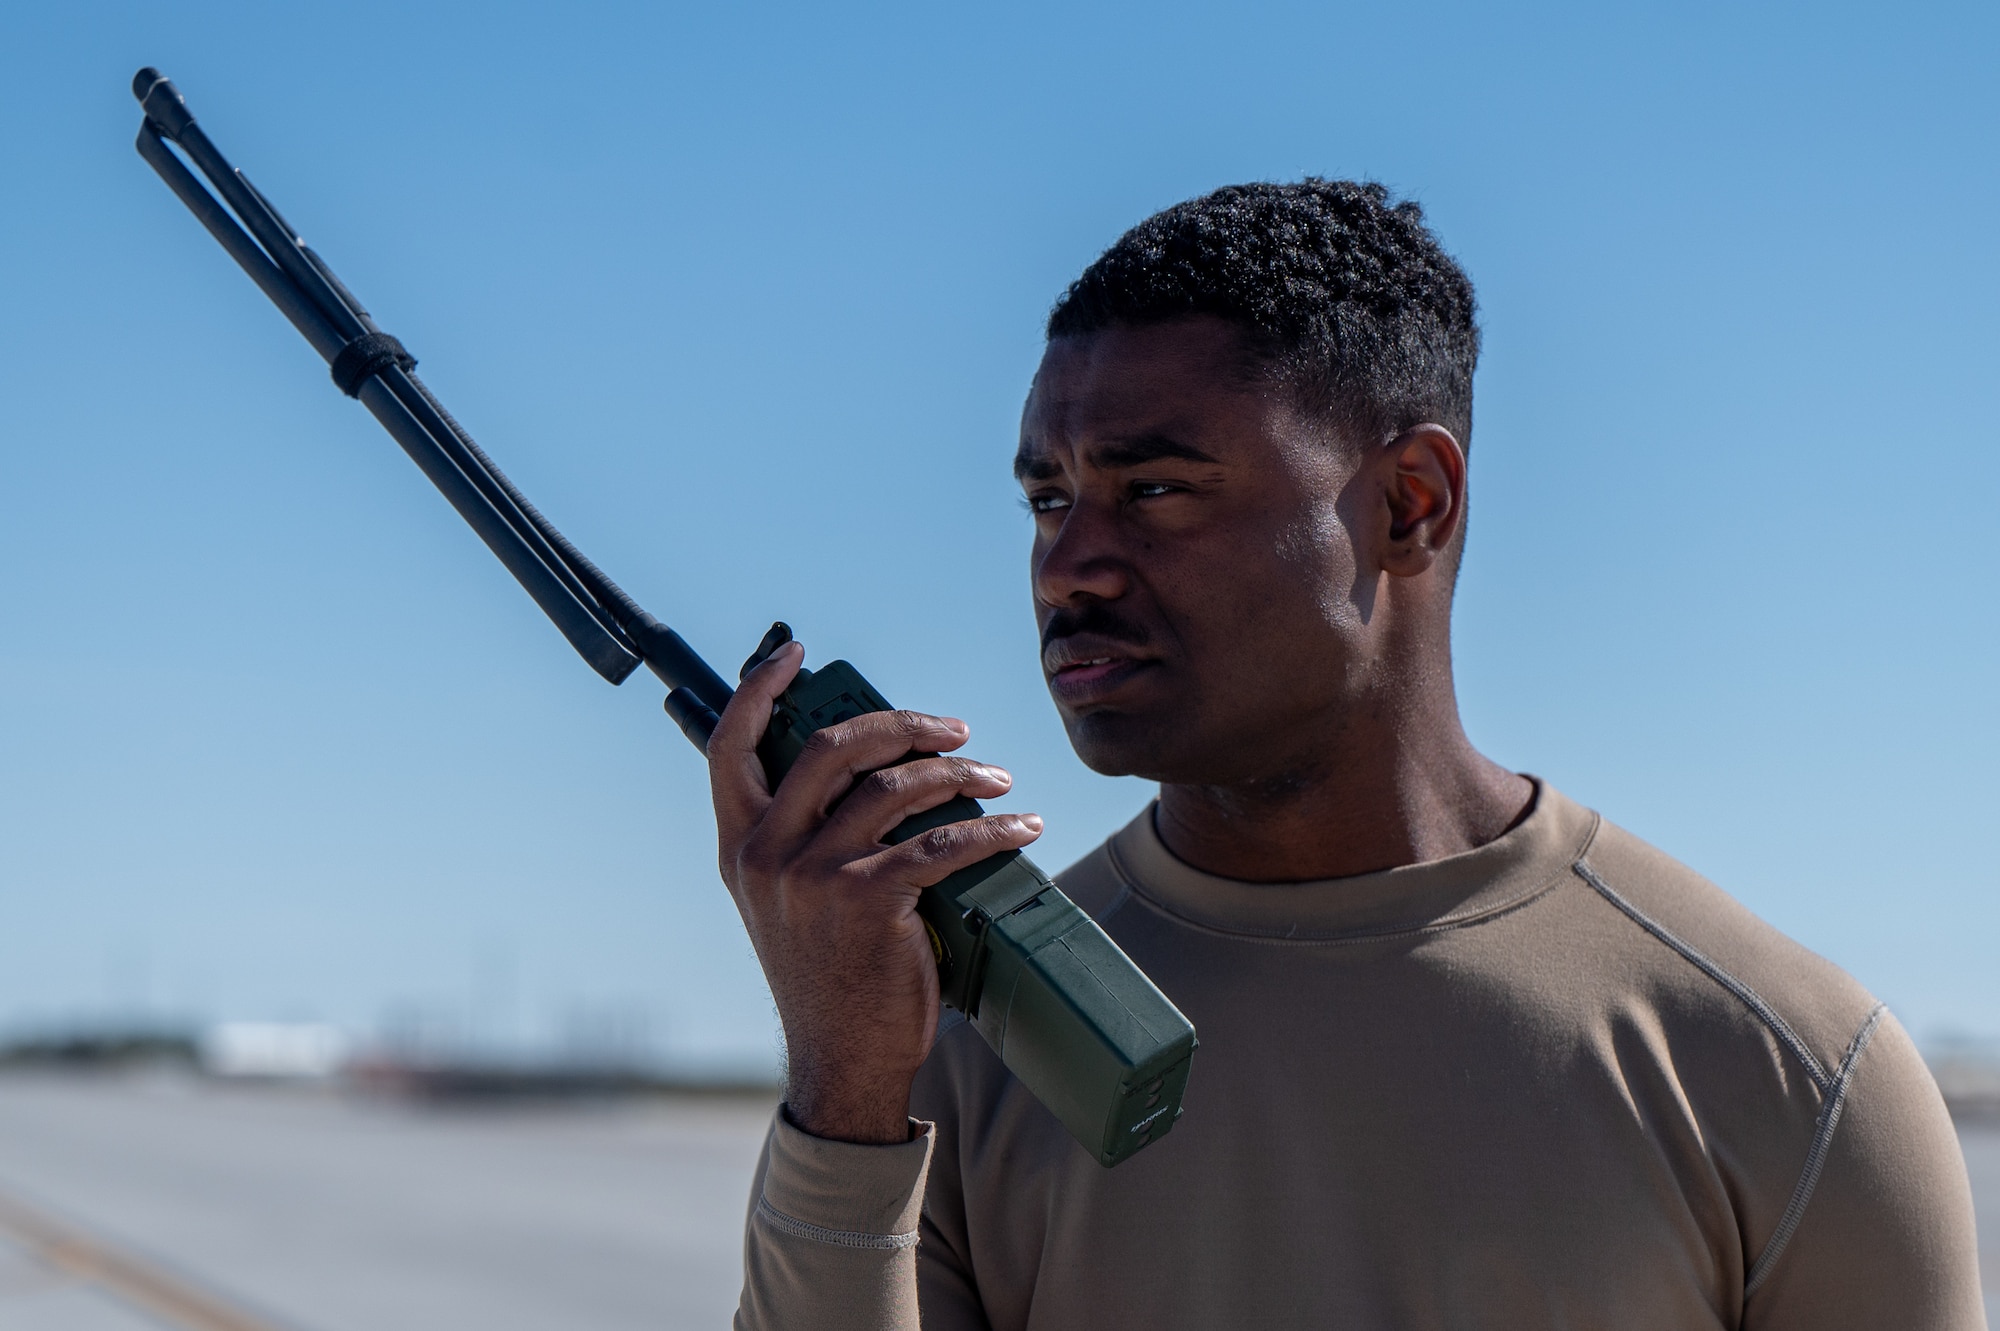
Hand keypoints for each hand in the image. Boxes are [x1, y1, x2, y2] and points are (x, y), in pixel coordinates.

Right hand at [707, 640, 1043, 1143]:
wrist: (841, 1061)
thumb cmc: (829, 976)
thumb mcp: (787, 900)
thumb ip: (805, 837)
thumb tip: (872, 771)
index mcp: (738, 845)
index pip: (728, 746)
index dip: (759, 689)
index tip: (795, 654)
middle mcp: (764, 853)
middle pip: (830, 745)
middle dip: (901, 724)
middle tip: (953, 730)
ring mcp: (812, 876)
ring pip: (894, 787)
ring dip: (958, 773)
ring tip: (996, 778)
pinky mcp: (866, 901)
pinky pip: (941, 842)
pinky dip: (991, 829)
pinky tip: (1020, 828)